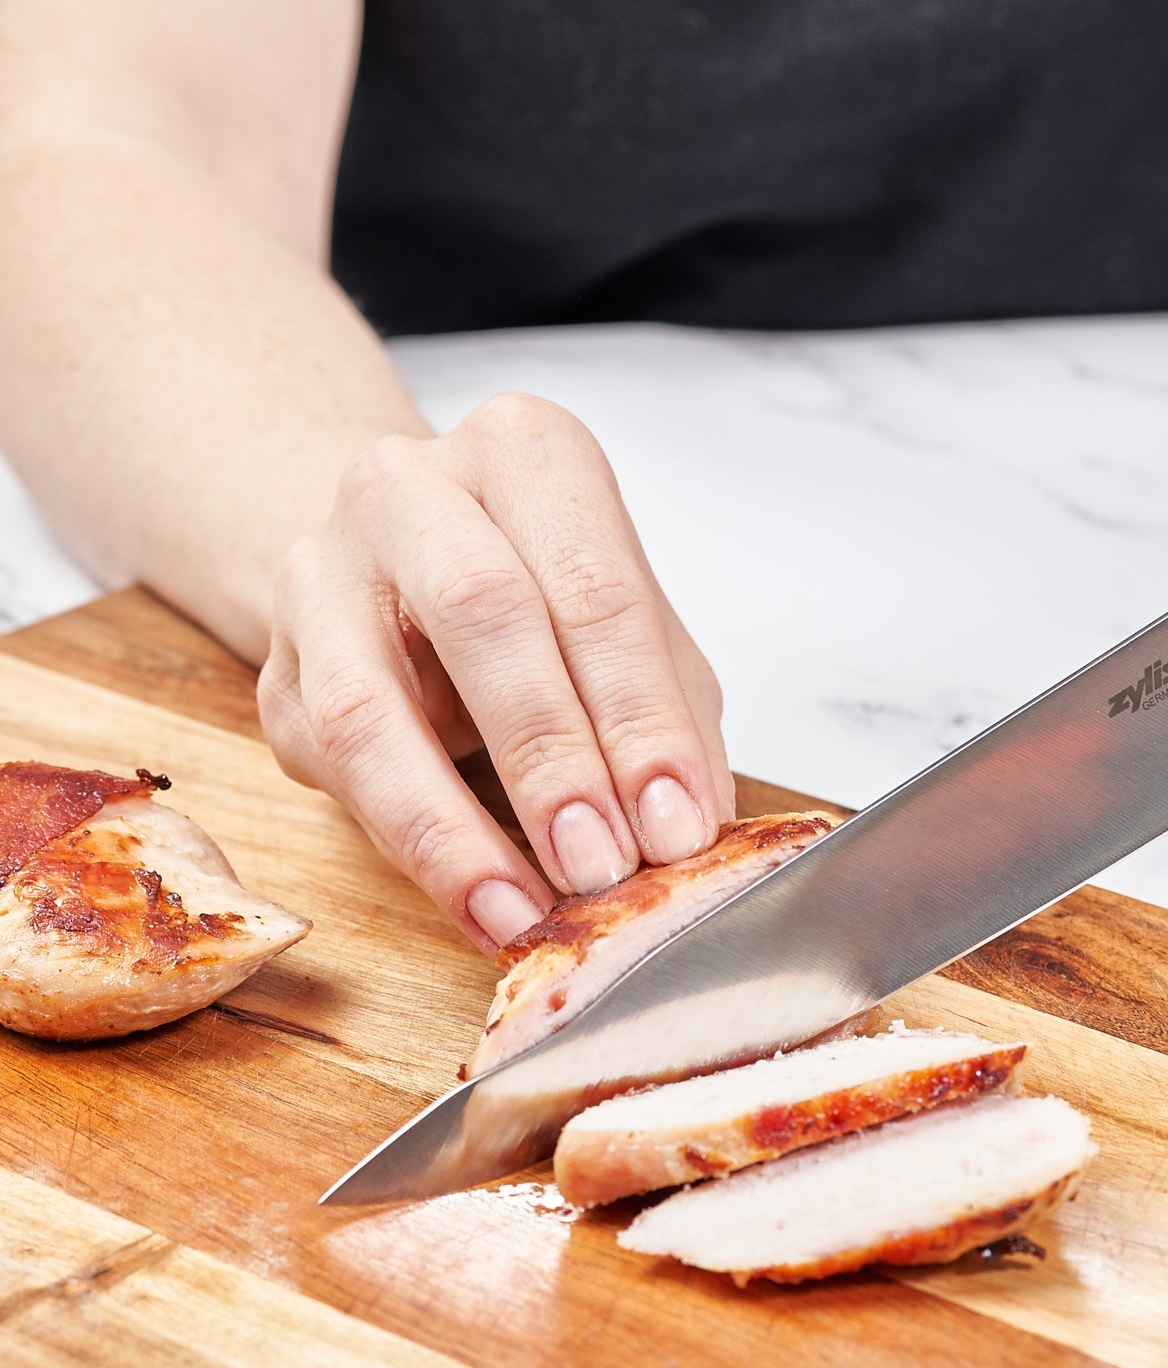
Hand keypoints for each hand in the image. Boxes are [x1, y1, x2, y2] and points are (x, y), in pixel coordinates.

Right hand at [259, 394, 733, 950]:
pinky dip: (413, 847)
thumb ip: (670, 721)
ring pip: (372, 707)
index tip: (676, 825)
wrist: (404, 569)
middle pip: (482, 615)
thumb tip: (691, 835)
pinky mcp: (276, 671)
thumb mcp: (636, 634)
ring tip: (523, 913)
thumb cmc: (547, 597)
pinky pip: (333, 769)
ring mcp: (322, 573)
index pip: (595, 587)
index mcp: (526, 454)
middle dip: (550, 759)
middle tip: (604, 868)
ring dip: (455, 829)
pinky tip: (474, 900)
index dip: (640, 718)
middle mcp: (410, 488)